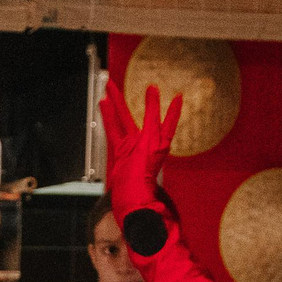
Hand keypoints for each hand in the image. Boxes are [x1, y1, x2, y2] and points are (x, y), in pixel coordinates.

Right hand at [100, 78, 183, 220]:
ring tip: (108, 89)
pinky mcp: (120, 152)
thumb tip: (153, 90)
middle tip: (142, 85)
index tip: (178, 96)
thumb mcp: (151, 138)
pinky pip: (114, 130)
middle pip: (142, 115)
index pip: (169, 121)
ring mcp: (132, 147)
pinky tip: (103, 105)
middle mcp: (147, 142)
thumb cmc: (144, 173)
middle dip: (137, 100)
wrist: (130, 196)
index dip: (173, 110)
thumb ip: (151, 113)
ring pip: (123, 120)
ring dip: (116, 104)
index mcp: (160, 141)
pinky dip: (108, 117)